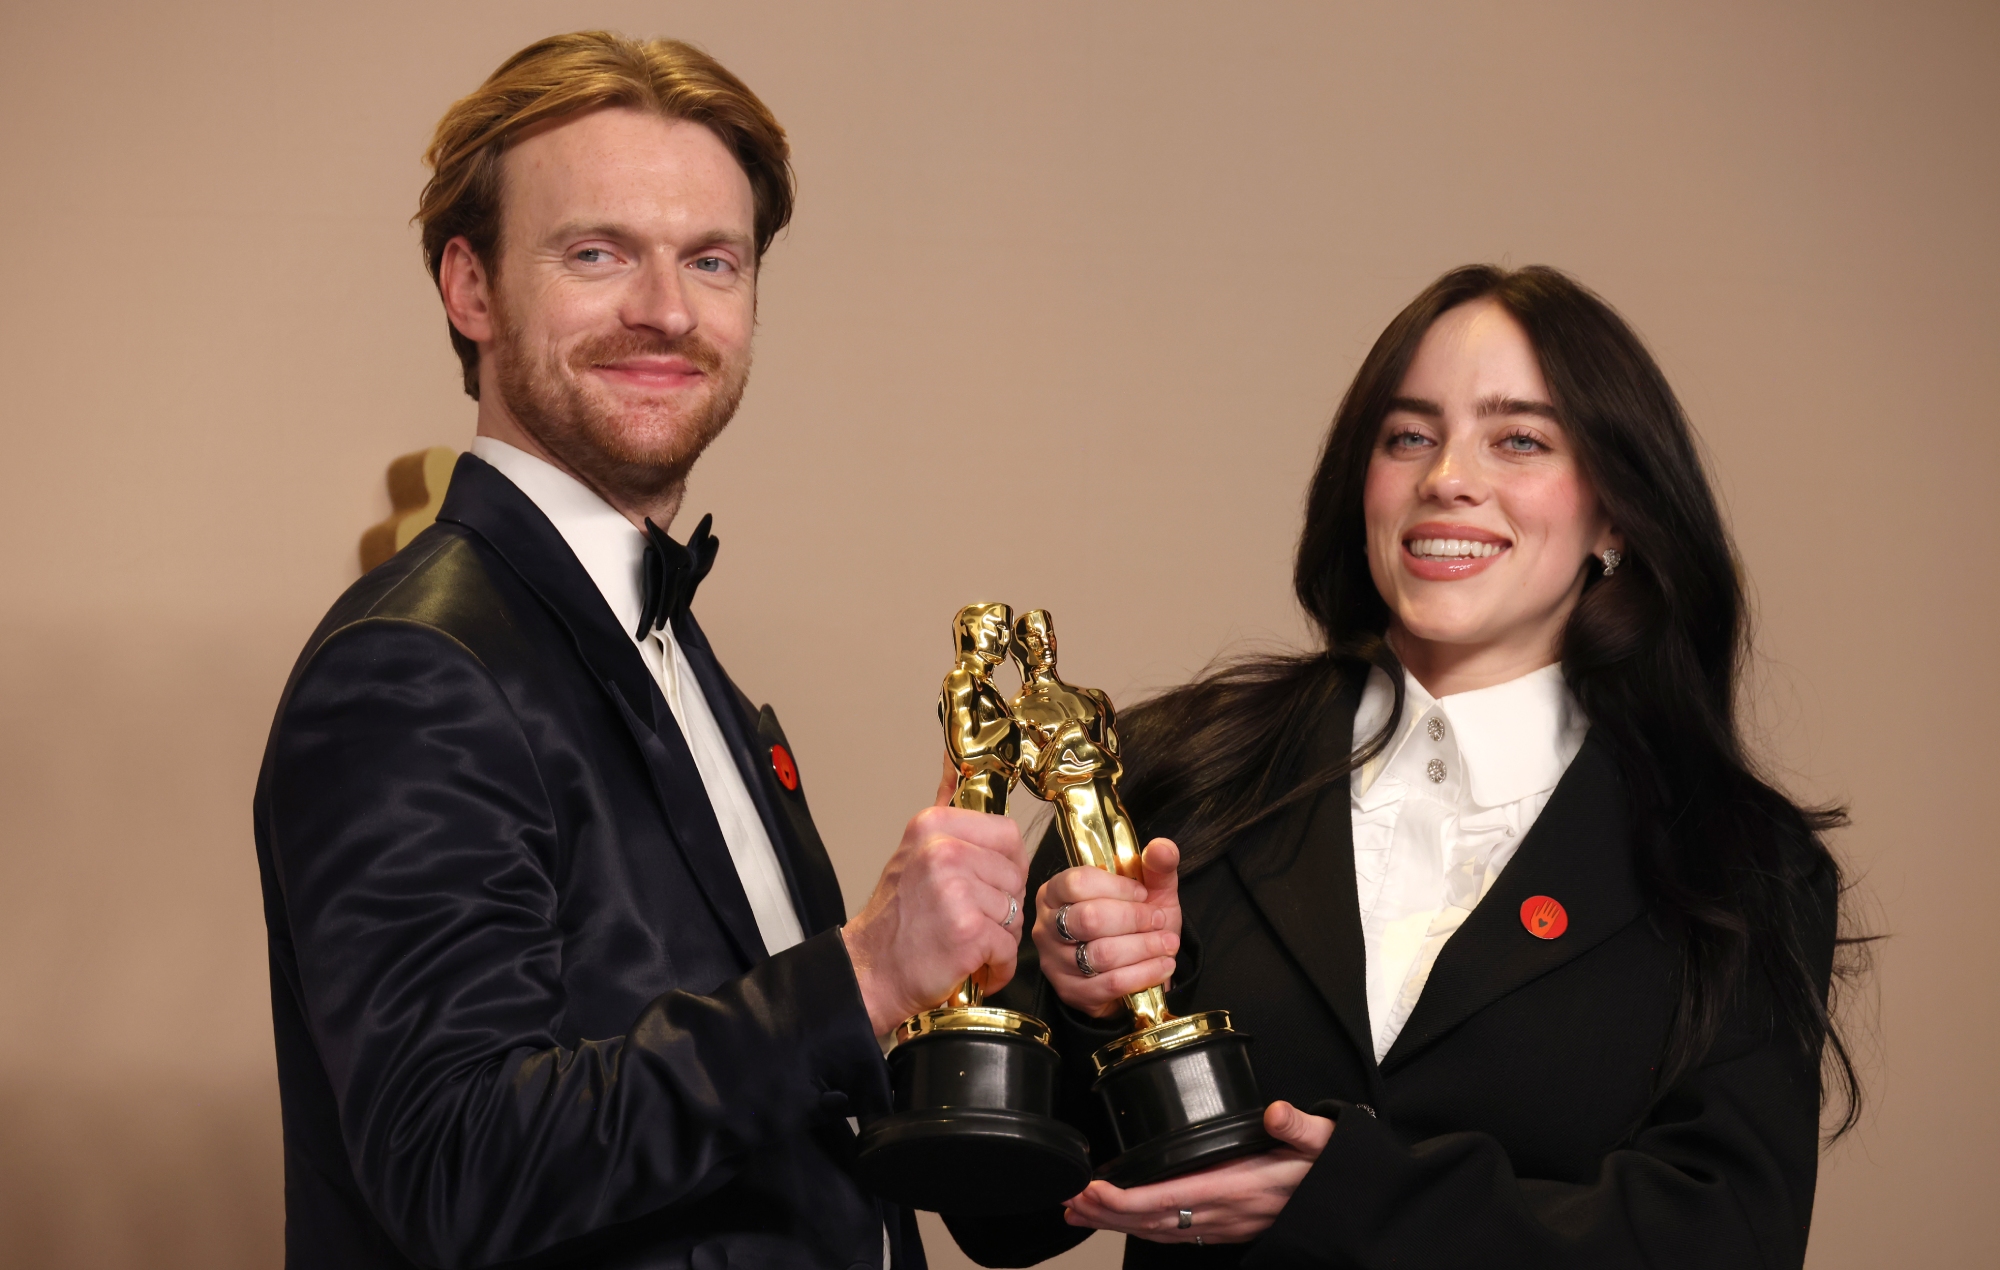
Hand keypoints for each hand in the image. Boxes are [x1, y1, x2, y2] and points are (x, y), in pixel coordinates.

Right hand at [841, 773, 1028, 1034]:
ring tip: (967, 941)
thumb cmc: (895, 921)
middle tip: (972, 919)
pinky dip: (997, 964)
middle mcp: (943, 851)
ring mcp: (957, 890)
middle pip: (1016, 875)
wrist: (868, 972)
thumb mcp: (912, 852)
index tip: (988, 883)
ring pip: (1016, 912)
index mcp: (932, 826)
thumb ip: (943, 814)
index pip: (1007, 833)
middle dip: (1004, 905)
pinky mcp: (969, 931)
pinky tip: (972, 964)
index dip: (1007, 864)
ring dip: (1000, 936)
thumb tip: (955, 765)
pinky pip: (1009, 947)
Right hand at [1032, 838, 1181, 1017]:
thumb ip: (1156, 867)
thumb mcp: (1149, 891)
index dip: (1118, 888)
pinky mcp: (1070, 991)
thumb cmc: (1135, 924)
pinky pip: (1110, 983)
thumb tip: (1163, 848)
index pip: (1078, 882)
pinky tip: (1163, 965)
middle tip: (1159, 921)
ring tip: (1167, 944)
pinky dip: (1144, 973)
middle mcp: (1046, 925)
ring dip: (1144, 948)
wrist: (1136, 967)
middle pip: (1089, 919)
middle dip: (1134, 920)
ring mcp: (1054, 961)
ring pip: (1101, 954)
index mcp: (1056, 891)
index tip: (1144, 894)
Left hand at [1063, 1101, 1333, 1242]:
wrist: (1348, 1205)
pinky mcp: (1225, 1226)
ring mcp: (1223, 1224)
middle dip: (1106, 1214)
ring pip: (1159, 1230)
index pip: (1169, 1200)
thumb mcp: (1323, 1143)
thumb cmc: (1330, 1172)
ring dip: (1117, 1222)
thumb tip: (1278, 1114)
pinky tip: (1123, 1216)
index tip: (1092, 1190)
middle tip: (1067, 1200)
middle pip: (1151, 1222)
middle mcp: (1225, 1213)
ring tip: (1080, 1210)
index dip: (1126, 1200)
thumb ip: (1298, 1129)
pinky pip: (1174, 1231)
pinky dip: (1142, 1224)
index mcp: (1239, 1189)